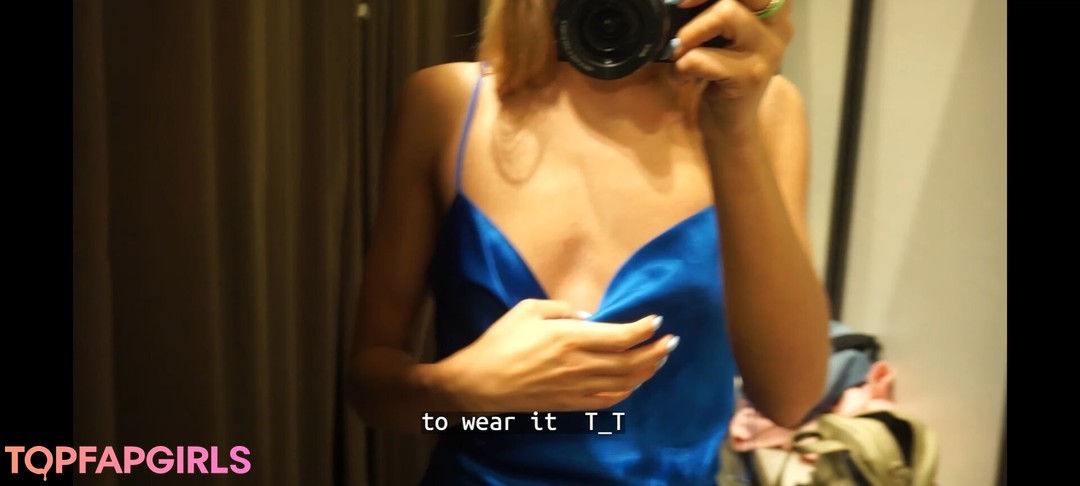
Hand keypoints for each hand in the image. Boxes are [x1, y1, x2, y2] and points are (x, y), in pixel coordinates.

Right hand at [436, 299, 676, 412]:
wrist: (479, 384)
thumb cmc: (500, 342)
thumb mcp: (527, 310)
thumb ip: (561, 308)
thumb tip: (588, 317)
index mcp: (570, 337)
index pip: (621, 335)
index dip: (644, 329)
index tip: (657, 320)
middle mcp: (579, 364)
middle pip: (631, 361)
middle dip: (656, 351)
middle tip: (671, 342)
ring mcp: (576, 388)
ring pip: (624, 383)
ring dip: (646, 372)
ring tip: (659, 361)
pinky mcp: (569, 404)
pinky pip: (607, 402)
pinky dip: (626, 393)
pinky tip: (633, 384)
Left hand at [671, 0, 793, 136]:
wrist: (730, 126)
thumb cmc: (719, 74)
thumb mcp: (721, 35)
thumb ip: (713, 10)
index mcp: (774, 9)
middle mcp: (778, 25)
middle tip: (678, 6)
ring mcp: (767, 51)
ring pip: (726, 13)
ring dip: (689, 32)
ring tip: (678, 52)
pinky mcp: (750, 77)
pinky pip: (703, 57)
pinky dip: (681, 67)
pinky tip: (680, 78)